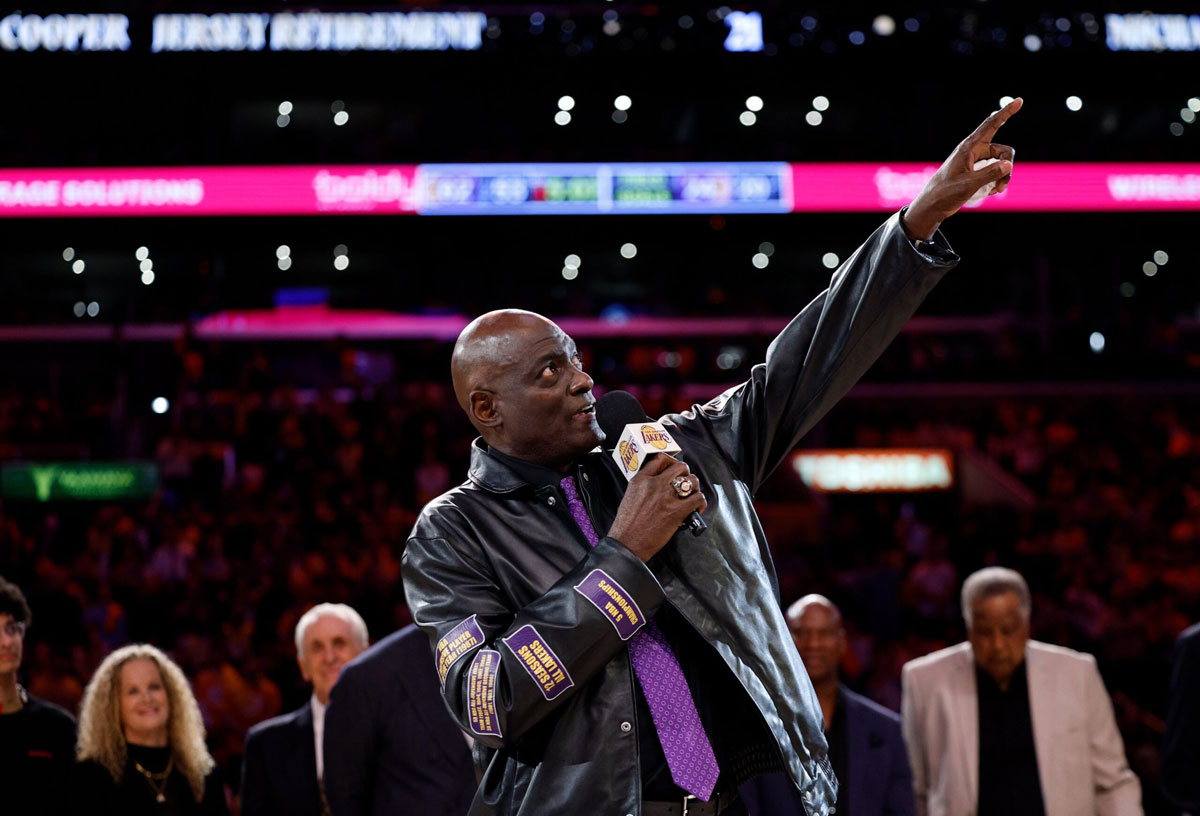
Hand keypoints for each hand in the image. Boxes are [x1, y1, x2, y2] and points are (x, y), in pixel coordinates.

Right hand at [607, 454, 706, 561]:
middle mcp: (654, 484)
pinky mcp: (676, 511)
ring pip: (692, 480)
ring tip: (691, 496)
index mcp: (641, 479)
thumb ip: (644, 486)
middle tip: (685, 483)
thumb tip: (659, 483)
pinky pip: (698, 498)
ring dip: (695, 488)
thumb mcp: (630, 495)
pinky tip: (696, 509)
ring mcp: (666, 496)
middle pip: (680, 466)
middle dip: (686, 474)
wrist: (627, 542)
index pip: (661, 459)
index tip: (674, 470)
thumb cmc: (627, 524)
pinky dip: (701, 503)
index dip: (671, 462)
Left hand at [903, 97, 1022, 240]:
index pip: (991, 125)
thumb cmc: (946, 192)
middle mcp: (974, 151)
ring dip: (1003, 177)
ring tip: (996, 191)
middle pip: (1004, 151)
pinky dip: (997, 181)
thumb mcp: (968, 184)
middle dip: (1008, 167)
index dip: (1006, 112)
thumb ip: (989, 174)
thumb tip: (1008, 165)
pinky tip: (990, 192)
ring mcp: (976, 161)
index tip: (1019, 100)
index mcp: (969, 147)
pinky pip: (995, 171)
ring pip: (1002, 163)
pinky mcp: (977, 171)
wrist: (933, 205)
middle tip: (1001, 185)